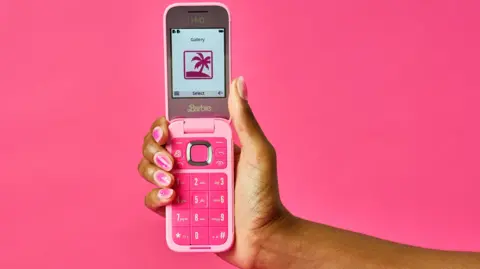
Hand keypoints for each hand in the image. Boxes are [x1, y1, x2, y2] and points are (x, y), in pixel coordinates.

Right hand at [138, 76, 291, 268]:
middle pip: (155, 146)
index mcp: (208, 146)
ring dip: (153, 173)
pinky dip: (156, 198)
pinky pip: (153, 200)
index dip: (163, 125)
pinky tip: (172, 199)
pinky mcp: (178, 210)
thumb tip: (238, 83)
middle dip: (154, 150)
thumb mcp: (258, 153)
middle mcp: (192, 163)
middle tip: (170, 162)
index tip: (165, 130)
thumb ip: (245, 119)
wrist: (261, 237)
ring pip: (149, 170)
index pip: (176, 127)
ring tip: (173, 183)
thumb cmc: (264, 195)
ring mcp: (183, 186)